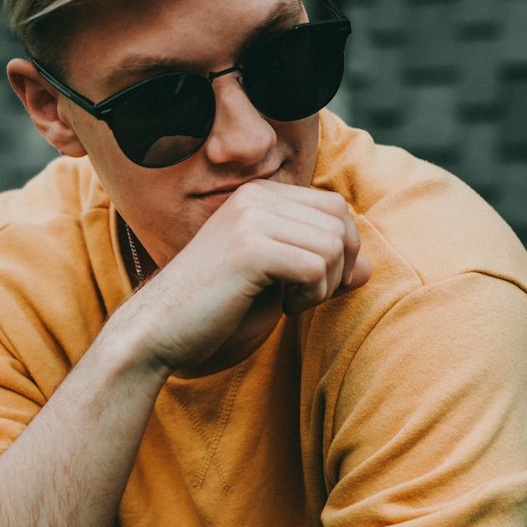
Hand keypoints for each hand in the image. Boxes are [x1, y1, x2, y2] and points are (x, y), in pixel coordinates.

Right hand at [124, 180, 371, 374]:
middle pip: (340, 221)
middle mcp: (255, 196)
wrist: (158, 331)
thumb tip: (368, 268)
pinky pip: (317, 267)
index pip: (334, 208)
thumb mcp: (276, 282)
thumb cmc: (216, 309)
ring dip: (324, 285)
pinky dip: (312, 296)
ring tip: (291, 302)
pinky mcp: (250, 249)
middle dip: (338, 266)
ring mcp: (251, 219)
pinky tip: (284, 308)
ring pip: (334, 245)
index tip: (309, 285)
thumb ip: (320, 267)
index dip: (339, 250)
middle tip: (304, 296)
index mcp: (258, 195)